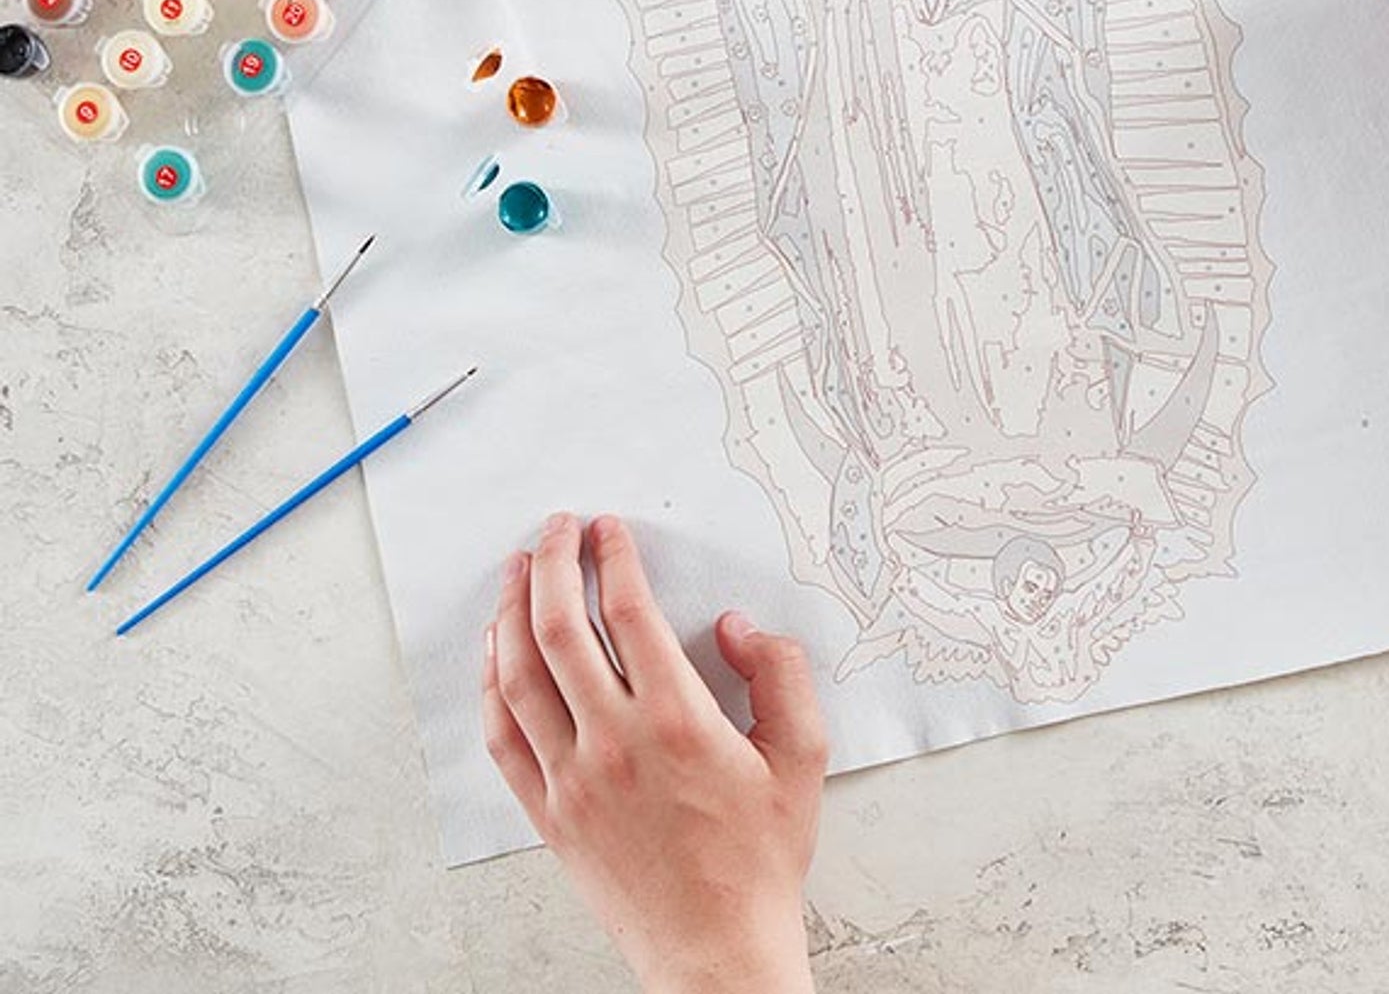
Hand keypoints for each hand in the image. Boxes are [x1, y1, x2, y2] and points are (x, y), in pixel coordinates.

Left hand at [482, 513, 825, 993]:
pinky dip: (490, 686)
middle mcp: (613, 744)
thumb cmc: (759, 861)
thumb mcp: (804, 758)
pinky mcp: (548, 814)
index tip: (607, 529)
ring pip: (517, 677)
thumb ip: (781, 675)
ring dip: (509, 612)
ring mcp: (571, 781)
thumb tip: (736, 627)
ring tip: (515, 572)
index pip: (628, 611)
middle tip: (556, 530)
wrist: (716, 951)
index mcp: (677, 721)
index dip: (611, 557)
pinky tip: (495, 655)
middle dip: (550, 564)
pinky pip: (502, 737)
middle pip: (559, 629)